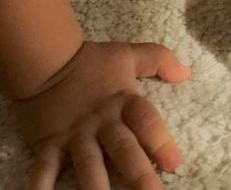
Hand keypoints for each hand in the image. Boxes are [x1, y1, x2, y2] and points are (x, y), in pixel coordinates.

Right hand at [13, 40, 191, 188]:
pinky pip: (44, 172)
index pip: (146, 122)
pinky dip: (42, 188)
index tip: (175, 164)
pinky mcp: (48, 146)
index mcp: (123, 102)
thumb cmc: (91, 62)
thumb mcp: (129, 55)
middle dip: (139, 175)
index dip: (161, 142)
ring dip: (97, 189)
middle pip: (123, 150)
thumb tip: (187, 73)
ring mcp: (74, 137)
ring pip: (88, 166)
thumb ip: (160, 60)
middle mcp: (101, 123)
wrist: (47, 60)